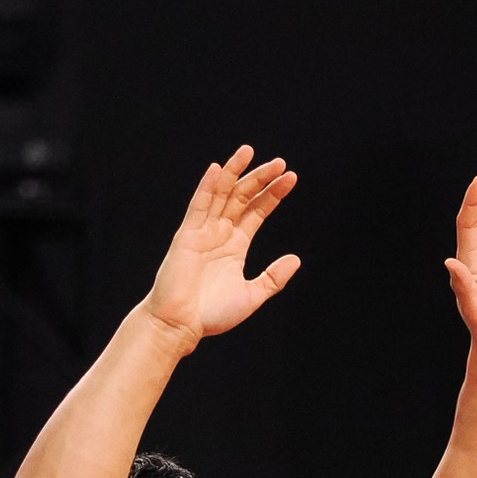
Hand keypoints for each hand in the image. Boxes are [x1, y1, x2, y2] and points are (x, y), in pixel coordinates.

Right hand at [143, 145, 299, 346]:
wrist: (181, 325)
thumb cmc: (211, 314)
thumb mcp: (252, 295)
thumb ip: (273, 278)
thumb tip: (295, 259)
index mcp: (235, 245)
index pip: (256, 211)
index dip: (272, 194)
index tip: (291, 178)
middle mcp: (219, 233)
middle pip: (242, 197)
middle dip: (261, 179)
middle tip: (281, 163)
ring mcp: (203, 231)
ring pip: (221, 194)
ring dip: (235, 172)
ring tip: (250, 152)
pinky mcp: (187, 235)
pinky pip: (198, 206)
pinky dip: (207, 187)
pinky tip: (218, 169)